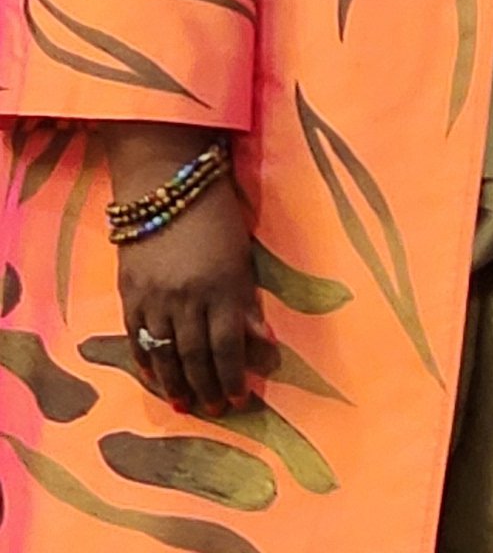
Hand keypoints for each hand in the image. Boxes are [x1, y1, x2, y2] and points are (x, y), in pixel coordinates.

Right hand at [104, 125, 262, 413]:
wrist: (166, 183)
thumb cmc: (218, 214)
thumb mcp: (243, 254)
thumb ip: (248, 301)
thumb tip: (262, 344)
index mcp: (223, 286)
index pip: (228, 345)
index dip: (234, 375)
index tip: (240, 399)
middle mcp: (187, 298)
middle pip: (195, 356)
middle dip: (207, 387)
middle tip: (215, 410)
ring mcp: (153, 298)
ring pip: (164, 354)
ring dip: (176, 384)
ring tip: (187, 404)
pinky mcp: (128, 294)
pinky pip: (136, 339)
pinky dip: (147, 363)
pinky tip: (156, 379)